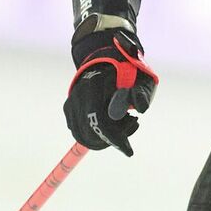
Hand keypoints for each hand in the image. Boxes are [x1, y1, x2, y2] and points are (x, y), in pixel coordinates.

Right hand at [63, 20, 158, 155]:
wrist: (106, 60)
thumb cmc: (127, 70)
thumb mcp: (141, 78)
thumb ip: (141, 92)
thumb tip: (141, 109)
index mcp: (92, 86)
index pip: (99, 121)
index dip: (114, 138)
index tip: (129, 151)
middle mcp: (76, 96)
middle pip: (89, 132)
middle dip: (113, 137)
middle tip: (133, 123)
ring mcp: (70, 104)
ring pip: (83, 136)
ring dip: (106, 137)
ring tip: (128, 120)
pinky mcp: (69, 111)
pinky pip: (81, 131)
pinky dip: (98, 134)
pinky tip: (117, 122)